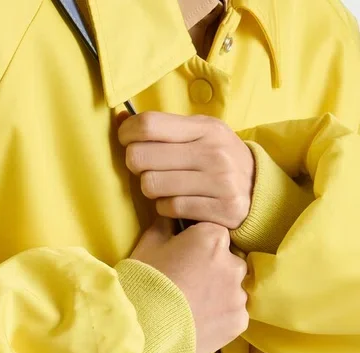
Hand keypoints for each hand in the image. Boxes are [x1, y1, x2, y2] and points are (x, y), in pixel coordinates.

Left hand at [116, 111, 255, 230]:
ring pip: (151, 185)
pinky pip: (169, 208)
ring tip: (165, 186)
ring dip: (151, 189)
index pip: (148, 124)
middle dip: (136, 165)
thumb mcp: (198, 134)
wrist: (259, 191)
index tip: (126, 141)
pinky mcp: (221, 210)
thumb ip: (162, 128)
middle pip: (141, 157)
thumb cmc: (217, 160)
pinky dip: (165, 208)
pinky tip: (177, 202)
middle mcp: (212, 152)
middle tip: (147, 168)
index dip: (126, 133)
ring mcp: (219, 182)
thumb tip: (117, 118)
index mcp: (204, 127)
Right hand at [130, 215, 248, 352]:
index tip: (182, 260)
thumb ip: (165, 226)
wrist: (142, 331)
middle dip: (212, 271)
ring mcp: (238, 295)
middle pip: (228, 262)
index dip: (197, 248)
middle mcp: (234, 263)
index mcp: (213, 238)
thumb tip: (170, 217)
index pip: (214, 235)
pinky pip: (233, 314)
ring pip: (232, 290)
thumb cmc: (142, 284)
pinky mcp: (239, 321)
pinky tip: (198, 323)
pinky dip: (220, 318)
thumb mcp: (148, 245)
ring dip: (218, 295)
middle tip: (186, 286)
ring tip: (191, 308)